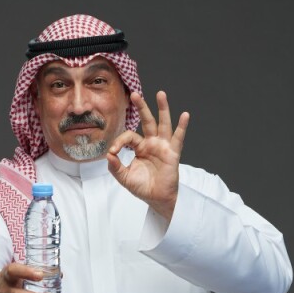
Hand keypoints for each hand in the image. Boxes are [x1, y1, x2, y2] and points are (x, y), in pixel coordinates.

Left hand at [107, 90, 188, 221]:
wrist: (156, 199)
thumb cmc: (142, 187)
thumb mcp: (124, 177)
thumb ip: (115, 167)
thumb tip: (108, 155)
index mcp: (140, 147)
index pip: (129, 136)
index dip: (119, 142)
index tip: (113, 152)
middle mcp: (152, 143)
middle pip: (147, 121)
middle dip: (141, 107)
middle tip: (135, 94)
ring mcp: (163, 146)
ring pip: (163, 123)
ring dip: (162, 108)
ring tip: (160, 94)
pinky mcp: (172, 153)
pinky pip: (178, 138)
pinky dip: (182, 127)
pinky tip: (185, 115)